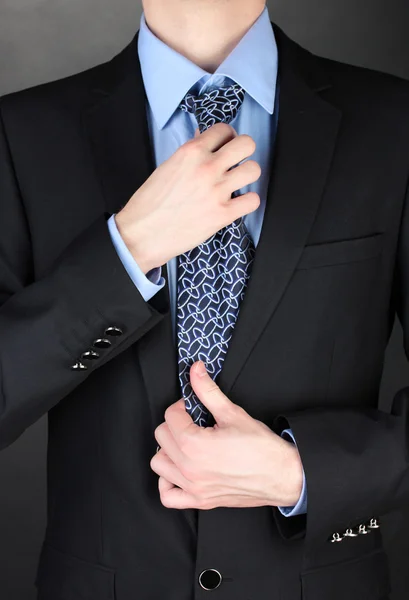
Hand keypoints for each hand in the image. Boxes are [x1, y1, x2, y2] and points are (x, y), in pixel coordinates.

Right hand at [115, 123, 260, 273]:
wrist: (142, 234)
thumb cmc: (150, 203)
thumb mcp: (167, 167)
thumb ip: (190, 154)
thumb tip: (204, 140)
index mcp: (190, 152)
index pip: (224, 130)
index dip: (227, 138)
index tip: (226, 146)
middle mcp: (207, 168)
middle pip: (247, 144)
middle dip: (244, 152)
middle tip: (236, 162)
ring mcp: (217, 191)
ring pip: (254, 170)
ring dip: (248, 175)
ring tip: (237, 183)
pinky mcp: (223, 214)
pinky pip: (253, 200)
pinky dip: (247, 202)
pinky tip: (237, 204)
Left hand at [150, 361, 303, 509]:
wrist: (282, 475)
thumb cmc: (261, 448)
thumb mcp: (232, 413)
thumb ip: (208, 390)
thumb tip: (196, 370)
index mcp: (194, 445)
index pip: (170, 416)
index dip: (182, 406)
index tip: (192, 407)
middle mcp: (189, 468)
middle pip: (161, 437)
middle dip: (174, 425)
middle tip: (192, 423)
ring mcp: (193, 487)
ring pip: (159, 464)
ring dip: (168, 451)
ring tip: (186, 444)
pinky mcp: (200, 501)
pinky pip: (167, 497)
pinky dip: (168, 483)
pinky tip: (180, 471)